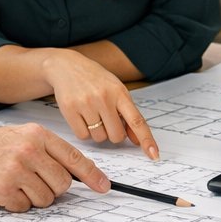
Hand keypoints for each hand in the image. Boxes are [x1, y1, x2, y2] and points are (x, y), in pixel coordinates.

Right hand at [0, 122, 110, 211]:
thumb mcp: (16, 138)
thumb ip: (44, 151)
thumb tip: (75, 174)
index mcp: (36, 134)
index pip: (74, 158)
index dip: (93, 175)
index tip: (104, 187)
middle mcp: (29, 149)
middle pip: (63, 184)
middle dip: (51, 189)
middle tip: (31, 184)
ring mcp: (17, 169)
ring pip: (45, 198)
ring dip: (31, 198)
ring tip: (12, 184)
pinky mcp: (3, 189)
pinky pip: (24, 208)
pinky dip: (14, 205)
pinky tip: (0, 191)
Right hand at [43, 51, 159, 158]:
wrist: (66, 66)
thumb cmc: (96, 80)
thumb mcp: (116, 90)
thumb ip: (128, 114)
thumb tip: (137, 141)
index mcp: (120, 92)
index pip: (137, 121)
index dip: (146, 140)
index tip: (154, 155)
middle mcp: (104, 98)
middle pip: (116, 136)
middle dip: (113, 133)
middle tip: (107, 120)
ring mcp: (86, 103)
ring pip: (99, 138)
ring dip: (98, 132)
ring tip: (92, 114)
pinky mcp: (69, 109)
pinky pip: (83, 136)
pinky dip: (84, 131)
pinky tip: (82, 116)